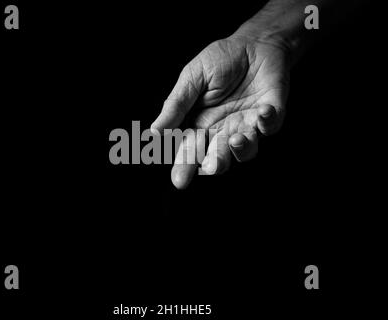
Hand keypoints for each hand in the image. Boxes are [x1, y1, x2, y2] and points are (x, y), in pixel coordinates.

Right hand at [151, 32, 290, 188]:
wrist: (254, 43)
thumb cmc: (220, 60)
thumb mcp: (192, 78)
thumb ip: (176, 105)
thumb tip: (154, 132)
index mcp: (200, 124)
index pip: (190, 150)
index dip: (184, 166)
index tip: (179, 180)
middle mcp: (224, 130)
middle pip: (217, 156)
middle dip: (214, 164)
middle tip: (210, 166)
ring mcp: (248, 125)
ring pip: (245, 151)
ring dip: (241, 149)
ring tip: (236, 138)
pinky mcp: (270, 116)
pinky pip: (270, 127)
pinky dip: (267, 121)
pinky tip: (262, 111)